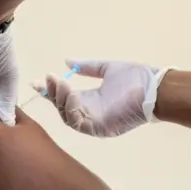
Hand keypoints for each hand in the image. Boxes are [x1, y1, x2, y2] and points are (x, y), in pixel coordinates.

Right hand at [31, 59, 171, 136]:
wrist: (154, 89)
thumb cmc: (135, 79)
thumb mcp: (107, 68)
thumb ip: (88, 67)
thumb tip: (67, 61)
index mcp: (89, 100)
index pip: (63, 98)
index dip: (49, 90)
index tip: (36, 81)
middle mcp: (88, 112)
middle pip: (60, 107)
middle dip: (52, 93)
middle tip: (49, 78)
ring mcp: (93, 122)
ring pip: (66, 115)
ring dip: (60, 99)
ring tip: (60, 83)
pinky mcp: (98, 129)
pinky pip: (77, 121)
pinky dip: (71, 108)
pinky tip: (72, 94)